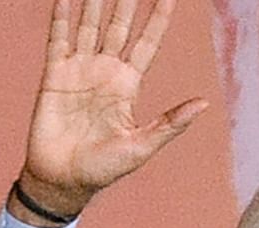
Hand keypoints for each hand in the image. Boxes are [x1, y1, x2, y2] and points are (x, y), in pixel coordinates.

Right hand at [12, 0, 206, 225]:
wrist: (64, 180)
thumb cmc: (105, 168)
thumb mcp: (143, 146)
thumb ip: (171, 123)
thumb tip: (204, 104)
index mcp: (129, 85)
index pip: (147, 43)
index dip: (158, 19)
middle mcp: (106, 72)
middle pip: (119, 27)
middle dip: (126, 2)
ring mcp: (79, 70)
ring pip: (89, 26)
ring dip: (94, 2)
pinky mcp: (54, 76)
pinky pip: (58, 40)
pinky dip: (61, 18)